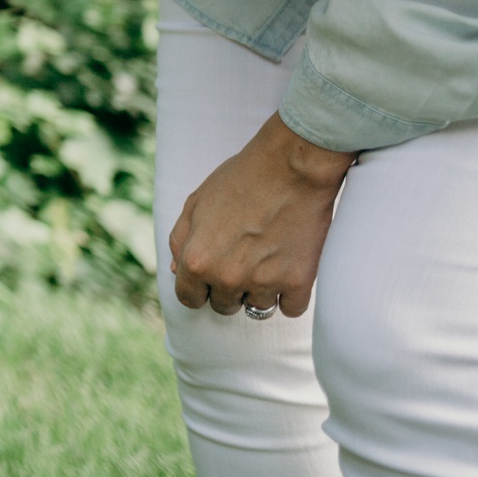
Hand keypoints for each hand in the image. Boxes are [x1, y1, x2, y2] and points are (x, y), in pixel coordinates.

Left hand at [169, 113, 357, 316]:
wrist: (290, 167)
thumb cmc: (239, 179)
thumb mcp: (195, 203)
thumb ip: (180, 240)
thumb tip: (178, 271)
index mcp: (197, 261)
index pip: (189, 299)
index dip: (197, 288)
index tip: (207, 279)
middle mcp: (227, 278)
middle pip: (223, 306)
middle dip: (227, 289)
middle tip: (239, 261)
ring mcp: (264, 282)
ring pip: (257, 309)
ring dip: (258, 291)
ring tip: (264, 261)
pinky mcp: (299, 281)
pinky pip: (290, 309)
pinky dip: (288, 295)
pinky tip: (286, 271)